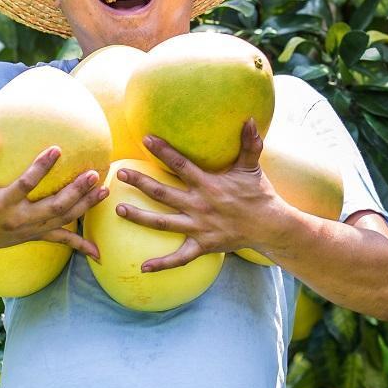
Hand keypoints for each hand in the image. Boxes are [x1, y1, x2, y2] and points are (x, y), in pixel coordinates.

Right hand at [0, 133, 109, 260]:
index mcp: (3, 204)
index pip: (25, 185)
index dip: (41, 168)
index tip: (57, 149)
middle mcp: (20, 220)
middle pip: (53, 207)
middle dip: (75, 191)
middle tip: (93, 173)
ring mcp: (30, 230)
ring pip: (63, 220)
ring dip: (85, 206)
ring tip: (104, 190)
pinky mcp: (37, 236)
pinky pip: (61, 240)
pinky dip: (80, 245)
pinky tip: (98, 251)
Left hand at [113, 119, 288, 271]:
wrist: (269, 226)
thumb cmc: (259, 194)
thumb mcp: (252, 167)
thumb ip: (249, 143)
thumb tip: (250, 119)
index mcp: (208, 184)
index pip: (180, 164)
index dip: (163, 151)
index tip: (145, 140)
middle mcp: (199, 205)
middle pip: (162, 192)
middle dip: (140, 183)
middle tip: (120, 174)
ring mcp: (198, 227)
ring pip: (162, 223)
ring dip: (139, 217)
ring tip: (118, 210)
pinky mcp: (202, 245)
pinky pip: (179, 258)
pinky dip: (161, 264)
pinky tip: (143, 268)